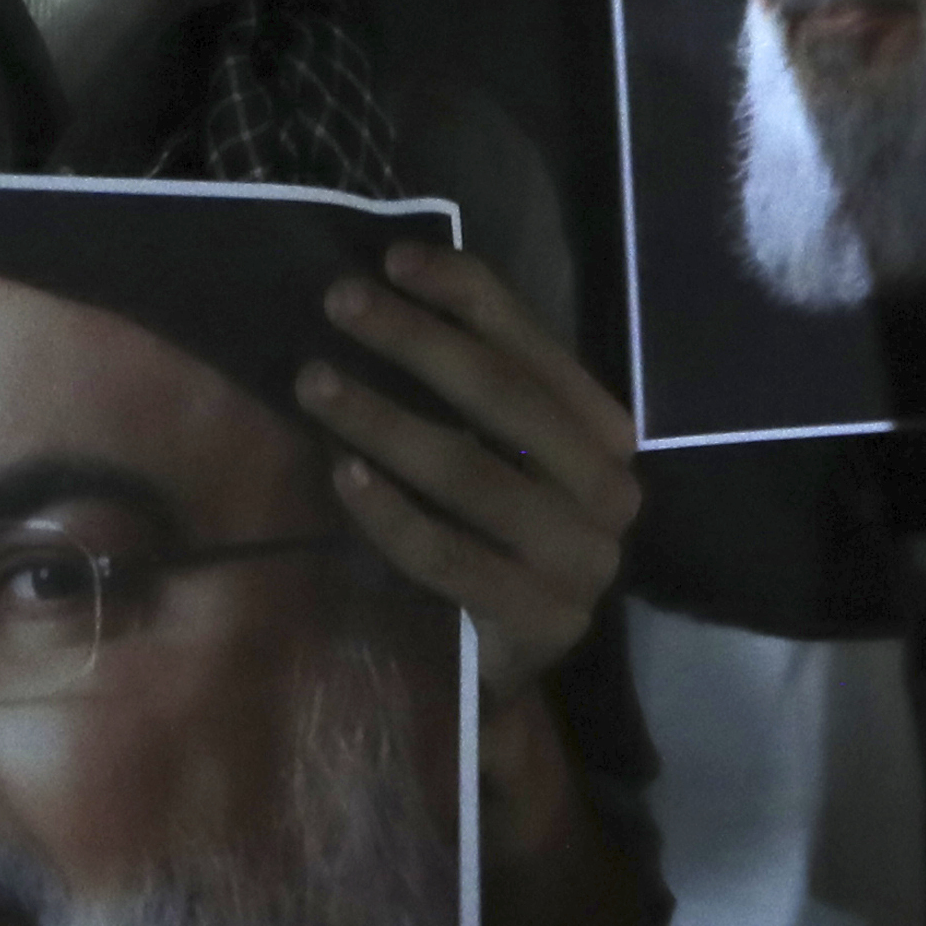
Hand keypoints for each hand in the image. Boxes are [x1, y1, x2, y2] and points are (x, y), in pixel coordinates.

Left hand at [293, 238, 641, 688]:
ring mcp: (582, 562)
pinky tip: (342, 476)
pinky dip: (389, 512)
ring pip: (471, 472)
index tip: (392, 259)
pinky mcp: (542, 623)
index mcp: (606, 435)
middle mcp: (610, 492)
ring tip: (314, 382)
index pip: (535, 346)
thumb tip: (389, 284)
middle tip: (338, 303)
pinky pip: (449, 554)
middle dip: (415, 341)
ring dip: (384, 419)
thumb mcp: (488, 449)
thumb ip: (469, 385)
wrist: (499, 666)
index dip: (466, 294)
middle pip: (503, 397)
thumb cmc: (483, 538)